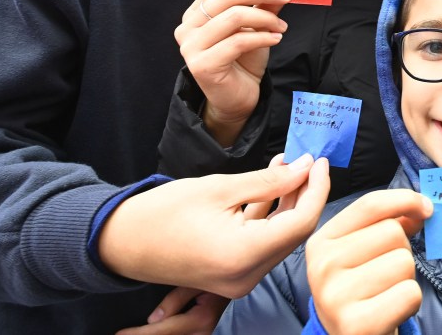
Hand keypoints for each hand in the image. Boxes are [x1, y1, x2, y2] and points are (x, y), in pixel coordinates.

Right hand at [98, 154, 329, 297]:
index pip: (302, 222)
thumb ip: (270, 181)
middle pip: (294, 232)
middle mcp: (247, 276)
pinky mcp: (233, 275)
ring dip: (287, 203)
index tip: (320, 161)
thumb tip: (306, 167)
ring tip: (287, 166)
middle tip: (306, 161)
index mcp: (245, 255)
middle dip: (304, 194)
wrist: (121, 242)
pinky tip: (269, 185)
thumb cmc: (163, 213)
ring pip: (280, 237)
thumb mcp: (221, 187)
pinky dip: (269, 216)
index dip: (316, 189)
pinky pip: (262, 243)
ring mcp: (240, 280)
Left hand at [116, 287, 228, 334]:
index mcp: (202, 318)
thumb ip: (175, 299)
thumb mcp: (197, 281)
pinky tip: (154, 332)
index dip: (139, 334)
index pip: (163, 330)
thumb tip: (153, 319)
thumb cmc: (219, 276)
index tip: (119, 334)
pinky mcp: (203, 334)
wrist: (242, 280)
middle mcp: (204, 332)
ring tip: (132, 334)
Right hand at [175, 0, 294, 144]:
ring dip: (265, 18)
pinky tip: (276, 39)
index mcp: (196, 12)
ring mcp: (191, 46)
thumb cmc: (243, 61)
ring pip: (233, 17)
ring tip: (282, 26)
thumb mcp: (255, 27)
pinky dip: (262, 37)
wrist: (237, 99)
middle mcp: (187, 27)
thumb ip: (262, 6)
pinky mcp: (202, 65)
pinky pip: (238, 41)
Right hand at [307, 189, 431, 334]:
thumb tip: (421, 208)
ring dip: (406, 278)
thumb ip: (386, 224)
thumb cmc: (361, 291)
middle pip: (392, 232)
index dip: (405, 199)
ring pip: (404, 262)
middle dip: (402, 250)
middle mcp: (322, 266)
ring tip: (385, 294)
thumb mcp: (361, 253)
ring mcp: (336, 296)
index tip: (426, 207)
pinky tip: (390, 311)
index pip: (369, 205)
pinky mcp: (357, 324)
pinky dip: (410, 302)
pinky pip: (410, 293)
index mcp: (321, 242)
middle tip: (385, 274)